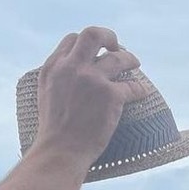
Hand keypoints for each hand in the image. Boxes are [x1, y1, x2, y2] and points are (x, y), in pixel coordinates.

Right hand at [34, 26, 148, 165]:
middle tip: (116, 46)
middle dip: (109, 37)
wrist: (60, 154)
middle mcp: (73, 68)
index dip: (86, 44)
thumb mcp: (46, 96)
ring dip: (130, 59)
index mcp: (54, 68)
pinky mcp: (111, 96)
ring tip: (135, 64)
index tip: (95, 51)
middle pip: (94, 35)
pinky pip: (132, 87)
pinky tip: (142, 92)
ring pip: (118, 58)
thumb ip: (58, 78)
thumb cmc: (53, 134)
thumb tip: (73, 72)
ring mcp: (93, 80)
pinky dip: (139, 89)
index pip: (72, 40)